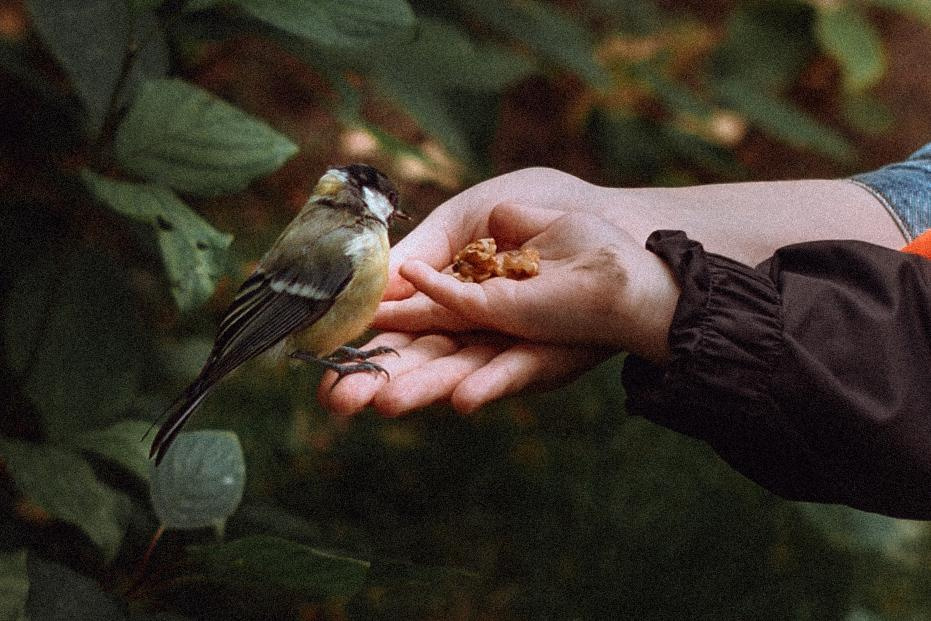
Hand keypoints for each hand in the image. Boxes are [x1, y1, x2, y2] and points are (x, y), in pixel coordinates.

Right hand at [320, 201, 679, 415]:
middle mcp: (476, 332)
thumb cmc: (537, 210)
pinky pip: (518, 369)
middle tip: (338, 403)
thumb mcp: (468, 216)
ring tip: (386, 404)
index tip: (326, 376)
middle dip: (381, 383)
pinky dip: (492, 383)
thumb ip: (428, 249)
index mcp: (451, 300)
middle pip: (423, 363)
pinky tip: (462, 397)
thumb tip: (377, 280)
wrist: (607, 216)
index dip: (366, 354)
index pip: (402, 334)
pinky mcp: (549, 352)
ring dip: (425, 389)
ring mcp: (511, 346)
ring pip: (462, 374)